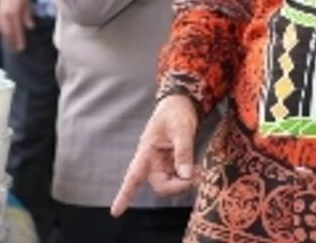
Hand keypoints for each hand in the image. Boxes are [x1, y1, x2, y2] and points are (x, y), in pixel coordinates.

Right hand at [0, 0, 32, 51]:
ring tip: (8, 40)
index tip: (21, 48)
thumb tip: (30, 26)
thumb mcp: (26, 0)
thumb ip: (27, 14)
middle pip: (6, 32)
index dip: (18, 40)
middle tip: (13, 48)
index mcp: (13, 13)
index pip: (16, 30)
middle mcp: (3, 14)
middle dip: (10, 41)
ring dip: (3, 34)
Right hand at [111, 94, 199, 215]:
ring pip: (171, 184)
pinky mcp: (172, 163)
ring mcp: (162, 163)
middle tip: (196, 177)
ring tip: (199, 169)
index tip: (115, 212)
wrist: (181, 103)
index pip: (133, 176)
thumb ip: (183, 152)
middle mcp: (151, 161)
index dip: (124, 195)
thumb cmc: (175, 113)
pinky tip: (197, 168)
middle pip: (159, 186)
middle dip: (178, 186)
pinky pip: (178, 178)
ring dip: (185, 182)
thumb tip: (186, 175)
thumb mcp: (181, 129)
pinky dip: (189, 177)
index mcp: (146, 151)